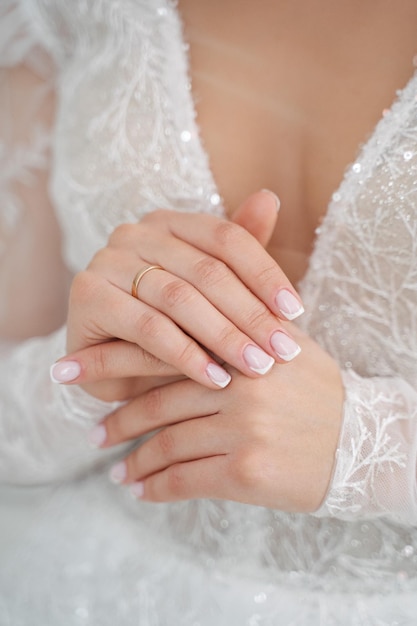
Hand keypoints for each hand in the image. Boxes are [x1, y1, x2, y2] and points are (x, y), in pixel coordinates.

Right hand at [52, 191, 303, 400]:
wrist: (111, 363)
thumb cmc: (167, 325)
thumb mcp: (205, 291)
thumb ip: (236, 252)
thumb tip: (270, 197)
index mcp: (167, 223)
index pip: (226, 239)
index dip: (266, 274)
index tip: (296, 312)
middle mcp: (133, 233)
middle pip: (206, 270)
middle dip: (250, 314)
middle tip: (283, 349)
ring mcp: (106, 261)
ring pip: (179, 298)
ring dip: (224, 337)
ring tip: (257, 365)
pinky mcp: (87, 297)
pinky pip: (147, 327)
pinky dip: (185, 355)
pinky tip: (215, 377)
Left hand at [91, 325, 343, 512]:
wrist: (362, 443)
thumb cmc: (318, 392)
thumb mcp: (284, 344)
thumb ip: (235, 326)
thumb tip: (179, 318)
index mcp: (241, 347)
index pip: (164, 349)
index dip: (115, 360)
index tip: (76, 369)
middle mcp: (238, 385)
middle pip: (158, 400)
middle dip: (117, 416)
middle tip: (90, 430)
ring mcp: (241, 430)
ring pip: (166, 443)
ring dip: (135, 458)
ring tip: (116, 468)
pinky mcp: (245, 472)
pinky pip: (185, 479)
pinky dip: (157, 486)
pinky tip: (141, 490)